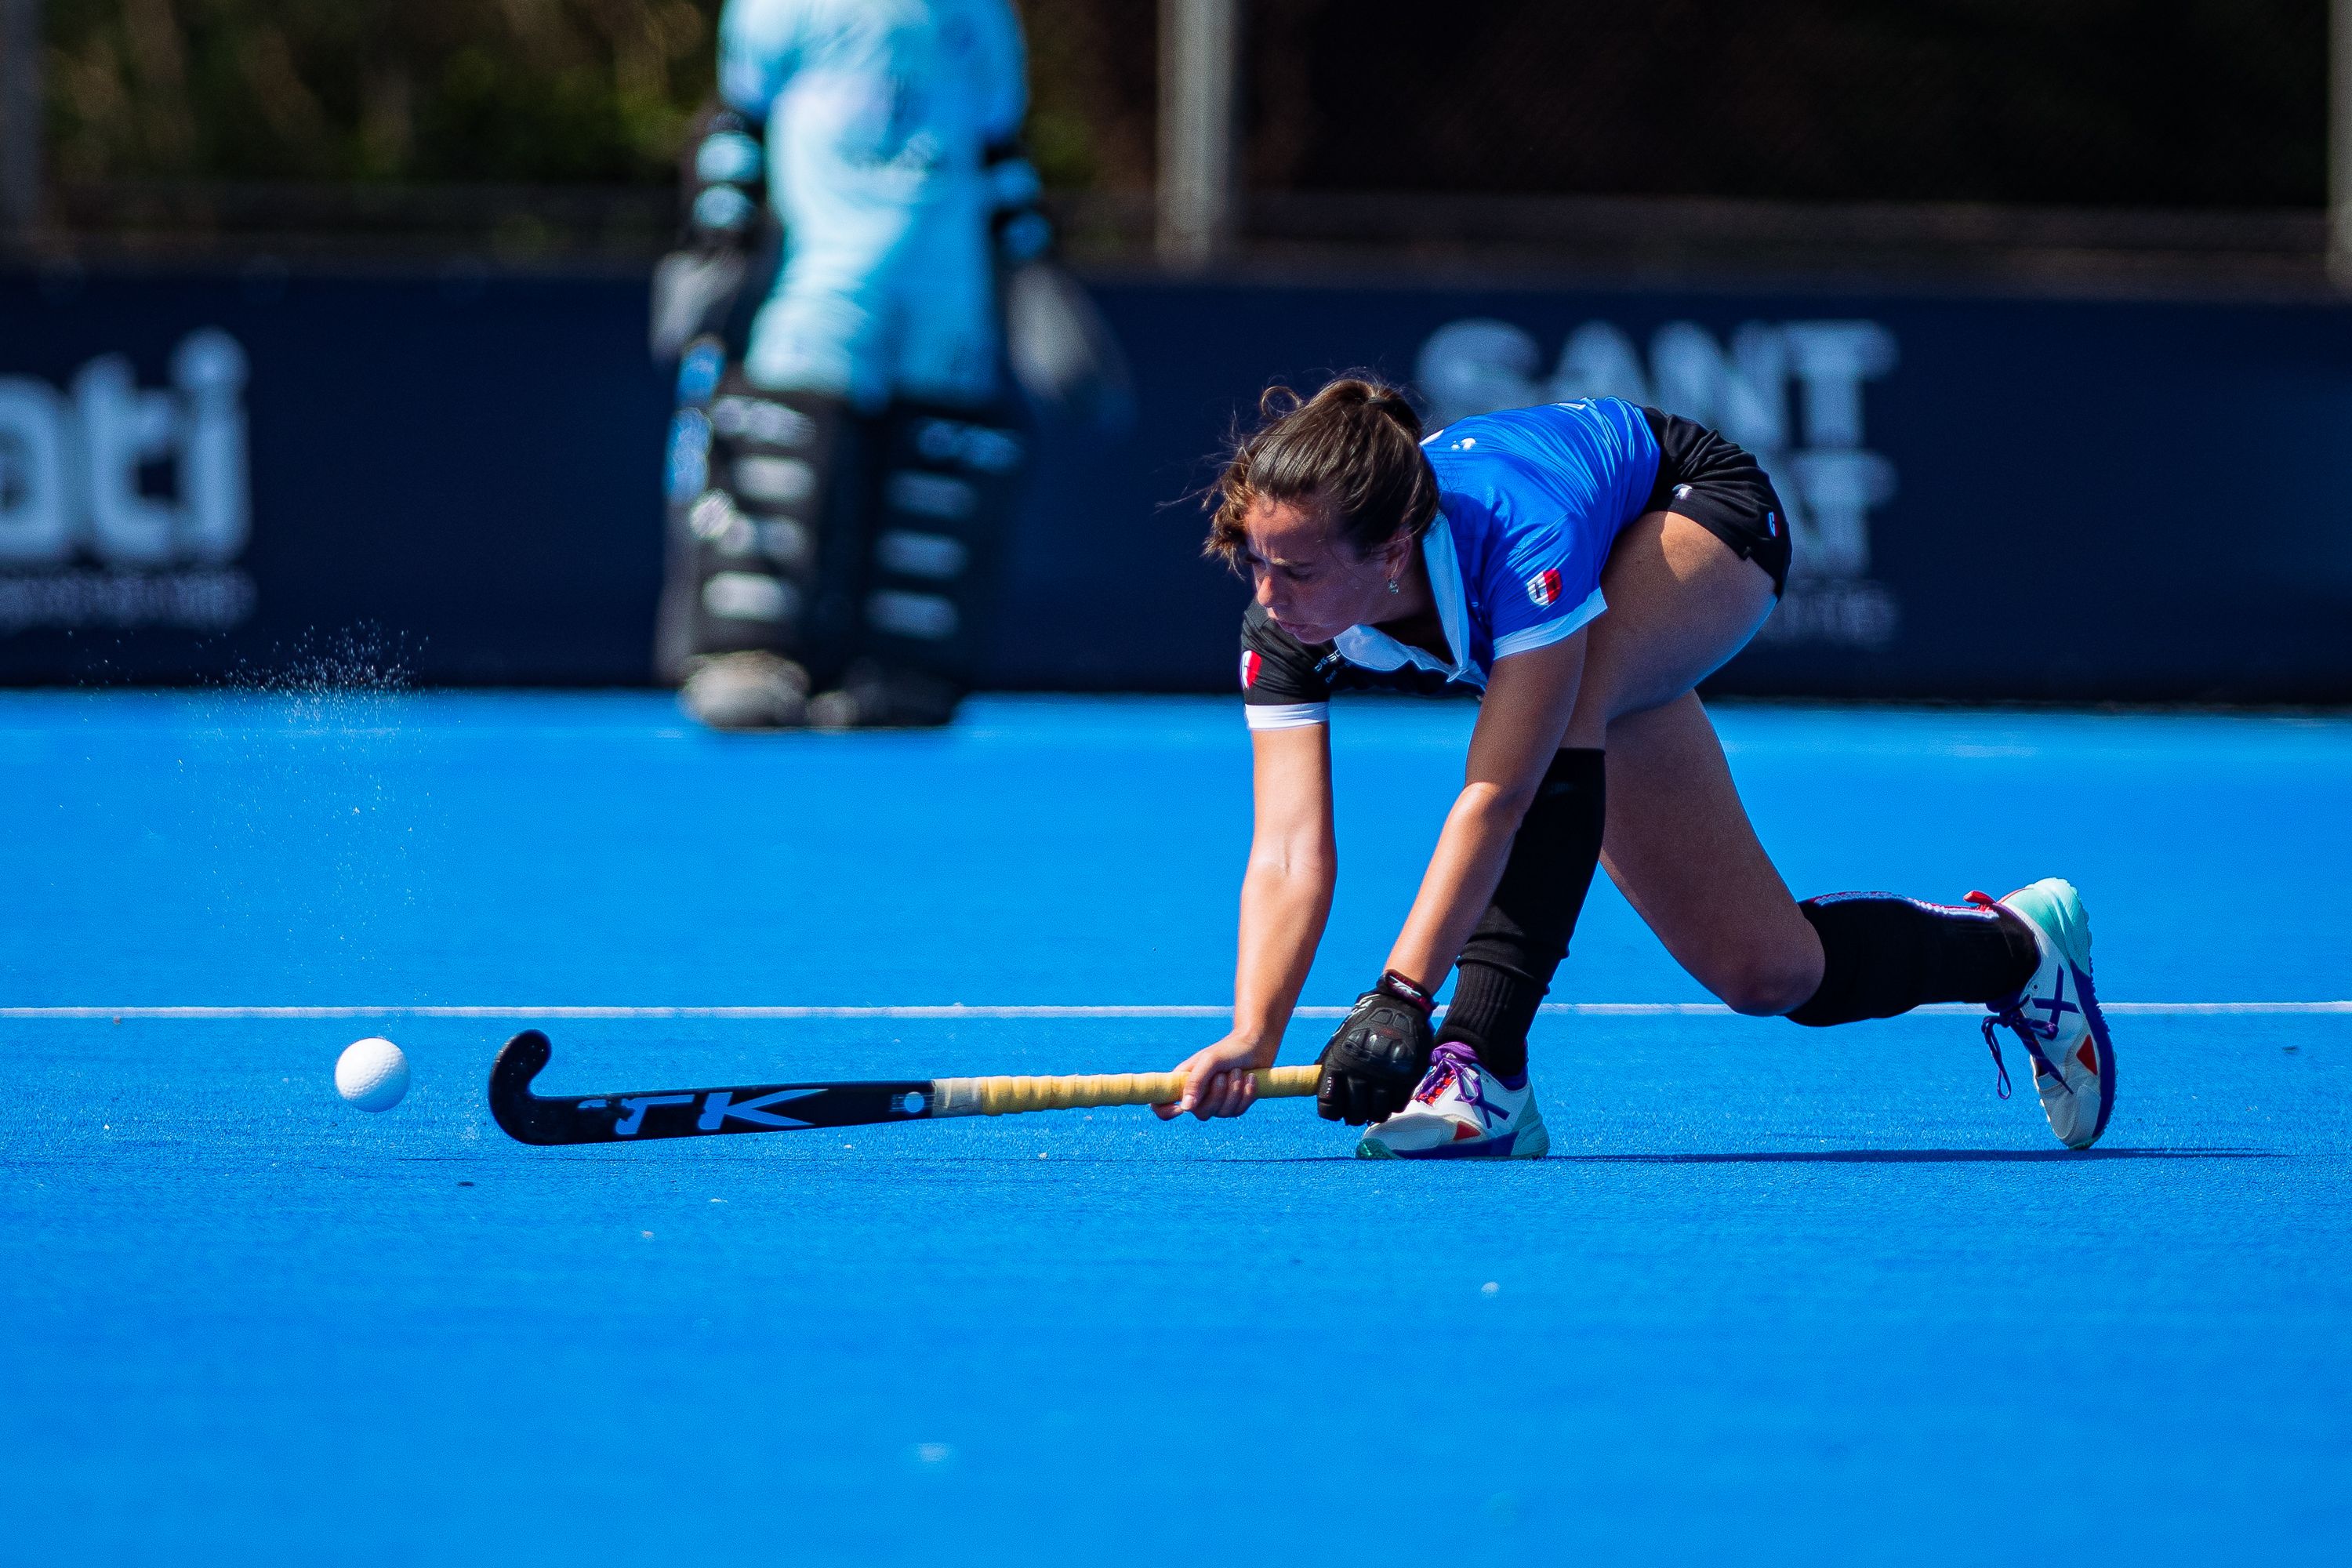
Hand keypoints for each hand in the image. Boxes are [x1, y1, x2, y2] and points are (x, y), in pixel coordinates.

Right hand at [1152, 1034, 1274, 1120]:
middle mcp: (1197, 1095)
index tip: (1181, 1109)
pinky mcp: (1234, 1104)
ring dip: (1234, 1091)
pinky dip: (1246, 1094)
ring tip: (1238, 1071)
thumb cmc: (1228, 1050)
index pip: (1161, 1104)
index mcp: (1183, 1082)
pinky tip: (1250, 1078)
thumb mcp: (1209, 1061)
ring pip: (1222, 1113)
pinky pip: (1238, 1111)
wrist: (1255, 1045)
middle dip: (1217, 1094)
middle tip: (1224, 1074)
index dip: (1165, 1111)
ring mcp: (1216, 1101)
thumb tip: (1185, 1108)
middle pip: (1200, 1113)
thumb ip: (1195, 1082)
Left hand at [1317, 972, 1435, 1124]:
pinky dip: (1393, 1104)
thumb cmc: (1364, 1023)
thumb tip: (1319, 1093)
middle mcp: (1360, 1074)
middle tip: (1358, 1110)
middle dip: (1354, 1115)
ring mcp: (1385, 1078)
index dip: (1331, 1112)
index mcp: (1338, 1065)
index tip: (1336, 1110)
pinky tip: (1390, 1095)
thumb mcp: (1339, 1041)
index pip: (1329, 1106)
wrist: (1398, 1005)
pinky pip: (1398, 1105)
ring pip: (1378, 1114)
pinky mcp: (1406, 1078)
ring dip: (1375, 1112)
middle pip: (1354, 1115)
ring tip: (1375, 1104)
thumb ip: (1329, 1066)